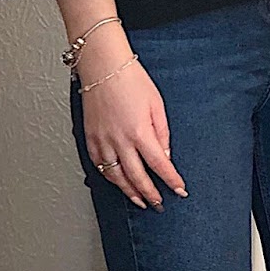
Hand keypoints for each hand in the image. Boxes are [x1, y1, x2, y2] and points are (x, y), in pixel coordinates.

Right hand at [79, 40, 187, 210]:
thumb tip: (164, 156)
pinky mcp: (90, 137)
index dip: (171, 181)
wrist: (103, 66)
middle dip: (150, 194)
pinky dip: (108, 177)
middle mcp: (120, 141)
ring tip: (138, 200)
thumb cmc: (130, 79)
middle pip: (137, 178)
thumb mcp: (157, 105)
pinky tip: (116, 181)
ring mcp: (102, 141)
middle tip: (158, 204)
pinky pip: (98, 165)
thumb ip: (162, 134)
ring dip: (128, 191)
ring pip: (115, 176)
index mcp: (140, 132)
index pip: (159, 166)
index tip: (179, 190)